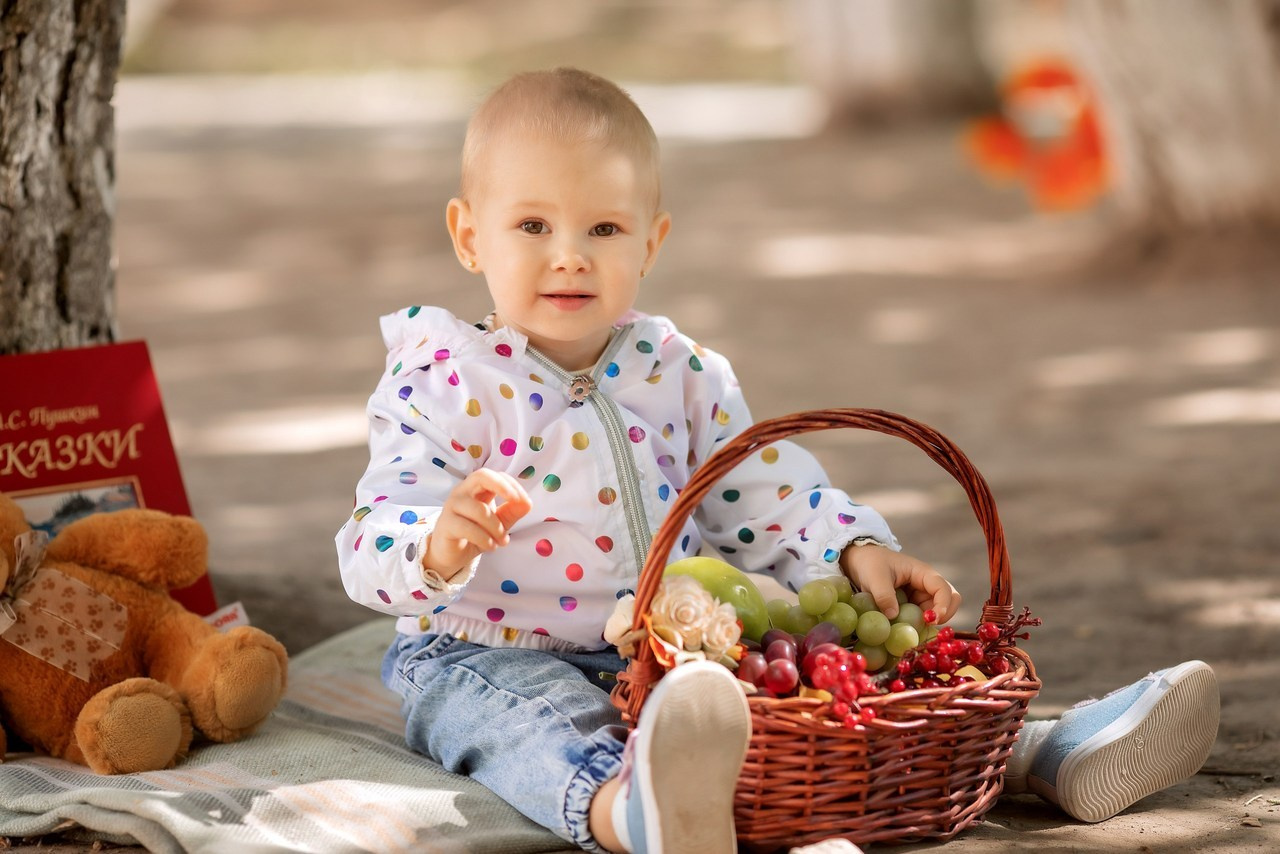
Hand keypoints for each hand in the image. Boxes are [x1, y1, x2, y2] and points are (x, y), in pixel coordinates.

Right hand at [424, 469, 531, 579]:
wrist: (450, 555)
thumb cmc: (474, 534)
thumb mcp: (498, 523)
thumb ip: (512, 512)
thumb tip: (527, 503)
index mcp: (476, 488)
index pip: (496, 476)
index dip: (512, 485)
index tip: (525, 501)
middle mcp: (463, 492)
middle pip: (481, 476)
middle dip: (502, 486)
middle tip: (517, 501)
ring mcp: (452, 506)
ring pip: (480, 510)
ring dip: (496, 528)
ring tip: (502, 541)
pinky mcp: (446, 524)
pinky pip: (468, 528)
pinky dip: (484, 538)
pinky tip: (490, 546)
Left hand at [840, 544, 960, 623]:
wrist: (858, 561)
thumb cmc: (869, 563)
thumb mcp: (874, 577)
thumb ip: (884, 595)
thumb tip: (893, 616)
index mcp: (922, 573)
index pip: (943, 589)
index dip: (943, 605)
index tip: (932, 619)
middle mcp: (925, 586)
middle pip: (949, 602)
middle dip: (942, 616)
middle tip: (926, 627)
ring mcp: (919, 597)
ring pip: (934, 614)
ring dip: (926, 624)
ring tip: (909, 631)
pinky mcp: (910, 607)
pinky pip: (919, 619)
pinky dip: (915, 627)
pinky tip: (902, 632)